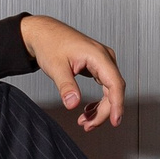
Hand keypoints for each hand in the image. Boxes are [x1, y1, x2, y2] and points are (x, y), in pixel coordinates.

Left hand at [19, 14, 124, 131]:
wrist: (43, 33)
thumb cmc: (50, 43)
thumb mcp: (56, 67)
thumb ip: (66, 86)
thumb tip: (73, 104)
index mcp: (98, 55)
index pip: (115, 84)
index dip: (117, 104)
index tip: (115, 121)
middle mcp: (104, 57)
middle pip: (113, 90)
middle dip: (103, 112)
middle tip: (88, 125)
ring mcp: (102, 61)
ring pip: (109, 91)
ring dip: (100, 108)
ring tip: (86, 122)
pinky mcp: (97, 66)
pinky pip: (104, 87)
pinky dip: (98, 101)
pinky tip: (88, 110)